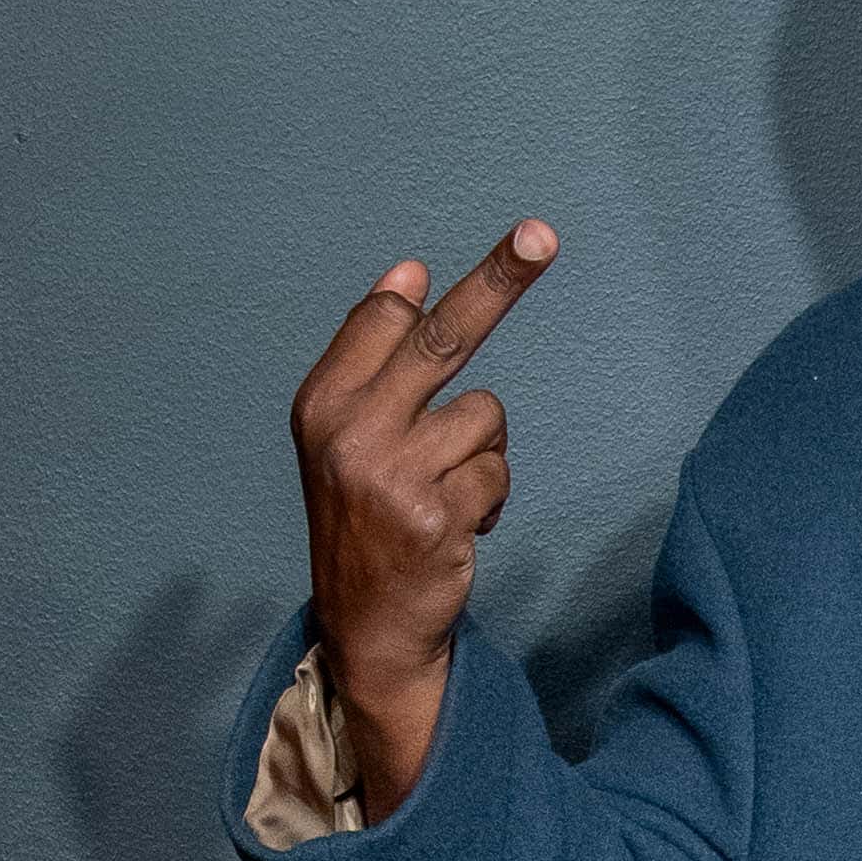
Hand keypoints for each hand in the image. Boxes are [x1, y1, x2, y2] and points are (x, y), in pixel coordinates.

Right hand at [287, 218, 558, 814]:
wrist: (366, 625)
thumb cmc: (365, 520)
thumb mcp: (344, 437)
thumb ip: (372, 359)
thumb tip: (408, 272)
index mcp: (321, 403)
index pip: (383, 320)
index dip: (422, 290)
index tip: (462, 250)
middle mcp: (349, 431)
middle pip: (441, 338)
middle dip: (497, 282)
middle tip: (541, 235)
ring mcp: (392, 473)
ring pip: (485, 418)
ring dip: (480, 457)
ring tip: (443, 495)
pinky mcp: (434, 514)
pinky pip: (496, 473)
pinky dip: (489, 499)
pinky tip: (455, 528)